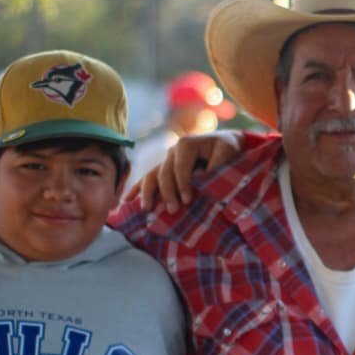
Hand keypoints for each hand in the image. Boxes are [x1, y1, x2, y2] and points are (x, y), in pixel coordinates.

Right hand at [123, 130, 246, 212]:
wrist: (225, 144)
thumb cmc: (228, 149)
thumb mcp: (228, 152)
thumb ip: (216, 165)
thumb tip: (199, 178)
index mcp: (186, 144)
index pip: (180, 167)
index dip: (182, 184)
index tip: (187, 201)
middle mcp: (173, 151)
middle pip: (164, 173)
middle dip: (167, 193)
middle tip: (173, 211)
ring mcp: (167, 160)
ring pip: (152, 176)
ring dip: (148, 193)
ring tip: (146, 209)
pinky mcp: (165, 169)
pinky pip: (149, 179)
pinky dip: (137, 189)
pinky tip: (127, 200)